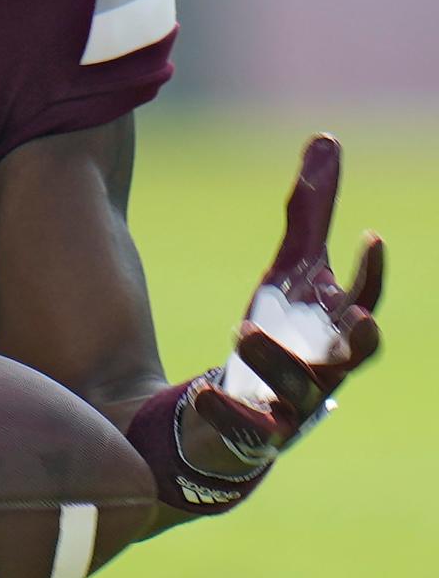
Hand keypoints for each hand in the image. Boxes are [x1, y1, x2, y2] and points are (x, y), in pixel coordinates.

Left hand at [187, 134, 382, 469]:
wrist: (231, 415)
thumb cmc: (276, 334)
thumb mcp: (287, 271)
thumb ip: (310, 212)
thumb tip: (327, 138)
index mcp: (334, 331)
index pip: (363, 302)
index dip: (371, 274)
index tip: (370, 236)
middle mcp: (322, 372)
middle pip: (348, 359)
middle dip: (358, 340)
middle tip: (359, 319)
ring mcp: (288, 410)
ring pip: (296, 393)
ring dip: (275, 363)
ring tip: (243, 329)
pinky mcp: (249, 438)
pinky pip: (244, 430)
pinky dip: (227, 412)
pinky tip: (205, 390)